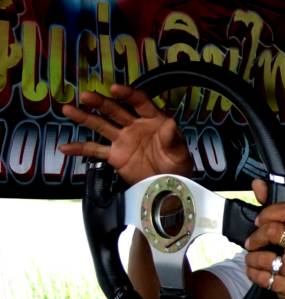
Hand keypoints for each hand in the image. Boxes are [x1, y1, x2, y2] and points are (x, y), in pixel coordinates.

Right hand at [60, 85, 192, 184]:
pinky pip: (95, 150)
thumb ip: (173, 138)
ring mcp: (123, 140)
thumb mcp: (180, 152)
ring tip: (68, 109)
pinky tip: (65, 147)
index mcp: (152, 120)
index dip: (127, 94)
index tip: (115, 88)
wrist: (169, 185)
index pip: (139, 102)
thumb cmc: (178, 165)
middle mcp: (134, 126)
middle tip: (86, 96)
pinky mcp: (115, 156)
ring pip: (101, 125)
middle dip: (101, 103)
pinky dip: (80, 149)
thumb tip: (171, 123)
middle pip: (115, 110)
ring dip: (85, 117)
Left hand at [244, 180, 284, 298]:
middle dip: (256, 237)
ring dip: (251, 258)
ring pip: (262, 257)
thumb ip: (276, 208)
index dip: (267, 213)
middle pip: (273, 231)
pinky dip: (253, 273)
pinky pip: (260, 276)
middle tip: (252, 243)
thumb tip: (257, 184)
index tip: (259, 221)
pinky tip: (260, 272)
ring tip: (256, 259)